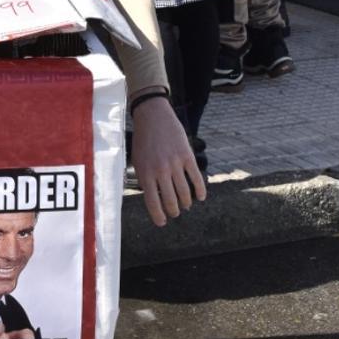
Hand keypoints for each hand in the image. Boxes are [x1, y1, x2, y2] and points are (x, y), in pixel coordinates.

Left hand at [130, 93, 206, 227]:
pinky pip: (196, 178)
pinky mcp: (187, 156)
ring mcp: (175, 163)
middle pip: (171, 201)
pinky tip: (201, 197)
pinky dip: (200, 190)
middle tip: (175, 213)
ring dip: (186, 203)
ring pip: (185, 193)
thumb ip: (144, 180)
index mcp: (145, 173)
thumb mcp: (137, 161)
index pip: (153, 203)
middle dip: (173, 211)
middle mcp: (160, 171)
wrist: (153, 116)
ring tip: (185, 205)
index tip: (162, 222)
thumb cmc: (143, 141)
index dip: (158, 217)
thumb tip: (153, 200)